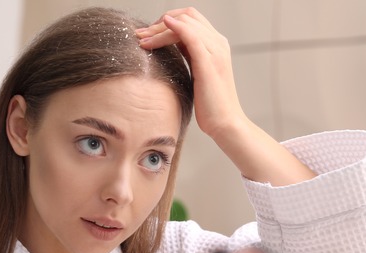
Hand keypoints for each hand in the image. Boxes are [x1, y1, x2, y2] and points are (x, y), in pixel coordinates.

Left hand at [136, 7, 246, 140]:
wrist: (225, 123)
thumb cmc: (210, 105)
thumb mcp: (197, 74)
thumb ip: (188, 56)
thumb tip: (167, 46)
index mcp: (216, 44)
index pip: (190, 18)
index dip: (167, 21)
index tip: (148, 35)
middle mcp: (218, 43)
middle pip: (187, 16)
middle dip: (160, 22)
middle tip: (140, 35)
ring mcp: (215, 51)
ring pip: (185, 24)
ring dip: (159, 28)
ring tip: (142, 40)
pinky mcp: (209, 62)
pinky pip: (190, 36)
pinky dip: (174, 29)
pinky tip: (159, 30)